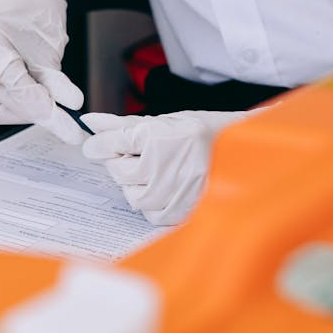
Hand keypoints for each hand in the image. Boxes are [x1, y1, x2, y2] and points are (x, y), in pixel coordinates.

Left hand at [81, 110, 252, 224]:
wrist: (243, 151)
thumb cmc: (203, 132)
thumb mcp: (164, 120)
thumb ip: (123, 124)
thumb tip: (90, 122)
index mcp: (157, 136)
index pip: (110, 144)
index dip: (97, 145)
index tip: (94, 146)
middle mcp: (161, 164)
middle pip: (117, 170)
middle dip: (120, 163)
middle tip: (135, 156)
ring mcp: (171, 190)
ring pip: (130, 193)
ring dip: (134, 184)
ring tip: (153, 172)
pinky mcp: (180, 210)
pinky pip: (149, 212)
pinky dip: (150, 201)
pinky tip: (164, 187)